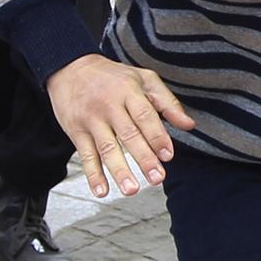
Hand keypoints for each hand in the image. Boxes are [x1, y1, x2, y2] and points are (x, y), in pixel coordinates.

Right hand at [46, 54, 194, 197]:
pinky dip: (93, 175)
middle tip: (156, 178)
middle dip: (143, 159)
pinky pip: (85, 156)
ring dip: (119, 171)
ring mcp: (91, 120)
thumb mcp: (143, 79)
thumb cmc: (113, 76)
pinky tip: (102, 190)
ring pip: (106, 148)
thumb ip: (167, 102)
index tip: (168, 156)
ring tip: (132, 189)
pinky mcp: (75, 132)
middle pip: (128, 135)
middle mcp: (109, 106)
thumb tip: (189, 125)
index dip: (157, 136)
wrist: (71, 69)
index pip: (145, 116)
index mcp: (129, 91)